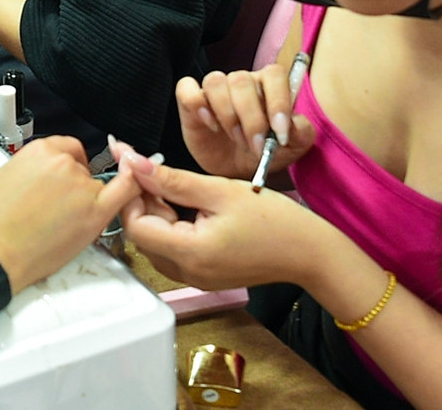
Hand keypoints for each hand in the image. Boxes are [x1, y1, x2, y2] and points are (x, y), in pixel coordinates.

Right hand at [0, 136, 138, 294]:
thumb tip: (46, 173)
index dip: (67, 164)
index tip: (65, 176)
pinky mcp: (95, 211)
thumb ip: (34, 167)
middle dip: (74, 184)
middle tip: (56, 207)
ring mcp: (82, 186)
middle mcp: (64, 163)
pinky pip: (126, 189)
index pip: (68, 148)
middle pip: (82, 167)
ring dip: (87, 198)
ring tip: (60, 222)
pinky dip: (132, 185)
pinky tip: (132, 185)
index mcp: (40, 150)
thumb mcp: (7, 175)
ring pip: (96, 184)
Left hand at [116, 156, 332, 291]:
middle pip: (142, 235)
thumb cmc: (275, 220)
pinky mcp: (204, 276)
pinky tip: (189, 207)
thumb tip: (134, 163)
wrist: (310, 253)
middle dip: (143, 202)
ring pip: (156, 243)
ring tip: (176, 188)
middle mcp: (187, 273)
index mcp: (189, 253)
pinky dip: (172, 227)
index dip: (131, 195)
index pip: (135, 226)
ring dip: (157, 214)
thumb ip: (171, 179)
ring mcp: (195, 278)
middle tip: (157, 173)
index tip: (138, 169)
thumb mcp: (220, 191)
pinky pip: (174, 251)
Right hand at [176, 63, 315, 180]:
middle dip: (251, 118)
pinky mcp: (190, 101)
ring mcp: (215, 90)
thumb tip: (295, 123)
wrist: (235, 171)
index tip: (280, 133)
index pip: (274, 75)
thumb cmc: (263, 154)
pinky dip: (197, 104)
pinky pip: (187, 88)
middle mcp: (242, 82)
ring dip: (227, 114)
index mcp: (269, 86)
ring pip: (216, 82)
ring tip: (235, 139)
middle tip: (255, 146)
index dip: (278, 101)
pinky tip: (211, 126)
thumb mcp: (290, 150)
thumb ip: (301, 134)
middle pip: (242, 80)